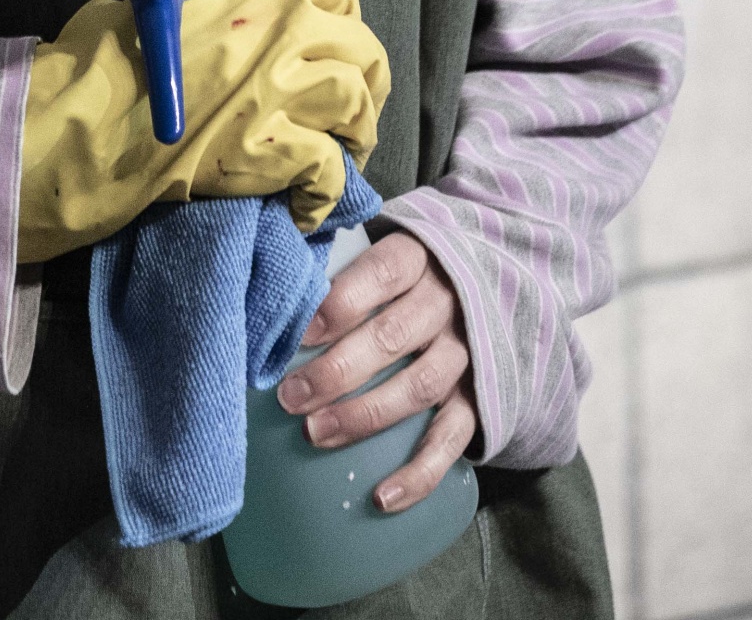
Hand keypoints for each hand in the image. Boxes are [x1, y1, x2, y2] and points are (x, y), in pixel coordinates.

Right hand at [15, 0, 390, 264]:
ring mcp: (278, 92)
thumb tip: (230, 22)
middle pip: (363, 50)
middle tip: (345, 114)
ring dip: (354, 137)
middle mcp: (278, 33)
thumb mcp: (162, 7)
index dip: (341, 19)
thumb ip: (215, 10)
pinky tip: (304, 207)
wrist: (81, 125)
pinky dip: (325, 193)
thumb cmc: (103, 63)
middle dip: (363, 83)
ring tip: (337, 159)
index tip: (328, 47)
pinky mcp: (270, 151)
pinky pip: (329, 170)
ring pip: (357, 106)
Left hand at [273, 230, 475, 512]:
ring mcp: (466, 354)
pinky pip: (453, 439)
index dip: (341, 302)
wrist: (484, 292)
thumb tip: (268, 299)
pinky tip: (382, 497)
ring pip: (419, 387)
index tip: (299, 333)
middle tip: (290, 396)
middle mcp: (447, 304)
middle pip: (394, 335)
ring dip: (365, 415)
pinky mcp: (478, 399)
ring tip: (315, 433)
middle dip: (337, 370)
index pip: (384, 272)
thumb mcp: (380, 254)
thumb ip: (335, 269)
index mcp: (420, 258)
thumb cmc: (403, 279)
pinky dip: (419, 474)